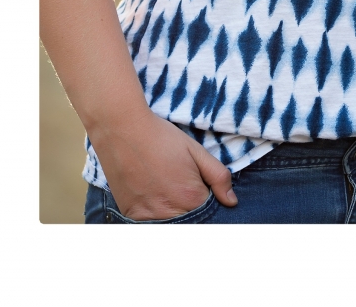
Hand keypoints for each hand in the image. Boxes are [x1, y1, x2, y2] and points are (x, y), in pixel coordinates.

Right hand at [90, 108, 237, 220]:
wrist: (124, 130)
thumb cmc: (162, 138)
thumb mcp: (196, 151)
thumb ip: (218, 176)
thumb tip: (231, 201)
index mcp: (192, 197)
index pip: (210, 212)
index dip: (207, 198)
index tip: (199, 185)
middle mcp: (171, 213)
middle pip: (190, 221)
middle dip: (190, 207)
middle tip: (178, 182)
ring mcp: (148, 217)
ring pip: (170, 224)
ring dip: (173, 213)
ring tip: (165, 185)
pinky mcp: (131, 216)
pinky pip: (150, 224)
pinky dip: (155, 215)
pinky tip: (152, 193)